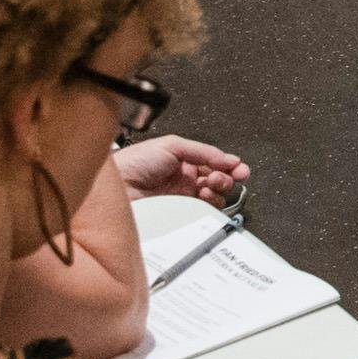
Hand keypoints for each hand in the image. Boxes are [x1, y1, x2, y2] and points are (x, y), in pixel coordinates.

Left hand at [114, 133, 243, 202]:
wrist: (119, 185)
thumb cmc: (135, 162)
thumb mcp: (172, 145)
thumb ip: (203, 151)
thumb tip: (227, 158)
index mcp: (185, 161)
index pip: (215, 164)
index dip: (229, 166)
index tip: (239, 168)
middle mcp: (186, 180)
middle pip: (218, 181)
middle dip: (226, 177)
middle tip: (226, 176)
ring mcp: (183, 197)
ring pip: (213, 197)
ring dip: (218, 190)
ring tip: (210, 186)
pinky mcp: (179, 213)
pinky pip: (202, 212)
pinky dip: (209, 204)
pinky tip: (203, 196)